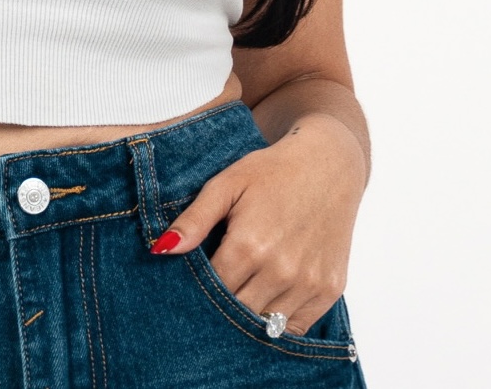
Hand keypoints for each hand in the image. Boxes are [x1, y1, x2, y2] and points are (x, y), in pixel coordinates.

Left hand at [151, 113, 364, 336]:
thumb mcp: (226, 184)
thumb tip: (161, 251)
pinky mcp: (330, 289)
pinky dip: (280, 320)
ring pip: (265, 324)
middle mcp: (281, 270)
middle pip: (236, 313)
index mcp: (250, 245)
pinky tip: (268, 298)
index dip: (197, 290)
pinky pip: (296, 326)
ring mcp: (309, 283)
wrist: (329, 164)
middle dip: (220, 306)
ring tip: (241, 292)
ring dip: (249, 315)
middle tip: (212, 293)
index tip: (190, 284)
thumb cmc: (274, 171)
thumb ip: (194, 220)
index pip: (211, 292)